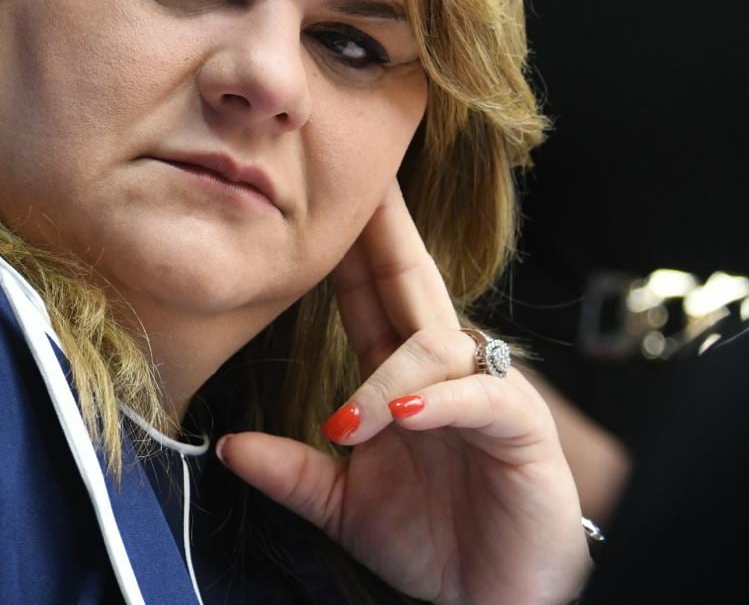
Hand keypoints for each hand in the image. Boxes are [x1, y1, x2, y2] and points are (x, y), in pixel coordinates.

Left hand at [215, 183, 589, 604]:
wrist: (501, 600)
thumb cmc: (436, 540)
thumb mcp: (345, 505)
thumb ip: (292, 472)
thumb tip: (227, 447)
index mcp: (401, 376)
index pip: (370, 296)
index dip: (348, 248)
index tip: (316, 199)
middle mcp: (444, 370)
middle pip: (412, 285)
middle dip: (385, 234)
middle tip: (363, 185)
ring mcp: (486, 393)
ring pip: (433, 348)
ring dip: (386, 380)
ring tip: (350, 424)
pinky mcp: (521, 428)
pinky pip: (481, 399)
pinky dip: (442, 403)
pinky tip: (408, 414)